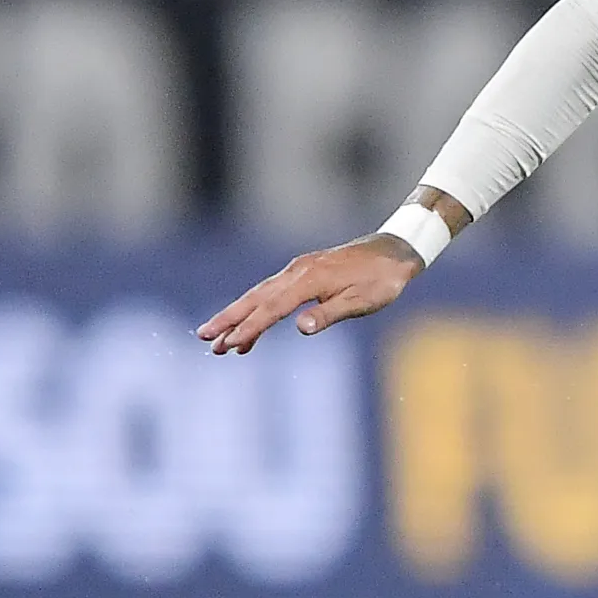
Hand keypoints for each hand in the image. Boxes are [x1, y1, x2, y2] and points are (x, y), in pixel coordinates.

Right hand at [198, 234, 422, 354]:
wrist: (392, 252)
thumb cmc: (381, 280)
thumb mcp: (362, 301)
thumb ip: (330, 314)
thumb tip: (300, 328)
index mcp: (310, 280)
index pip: (272, 308)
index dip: (249, 328)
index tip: (229, 345)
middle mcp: (296, 272)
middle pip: (256, 298)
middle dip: (229, 320)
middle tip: (205, 339)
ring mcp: (297, 270)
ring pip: (260, 295)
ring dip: (238, 316)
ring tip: (217, 340)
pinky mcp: (302, 273)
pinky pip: (272, 293)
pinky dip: (258, 310)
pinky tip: (252, 329)